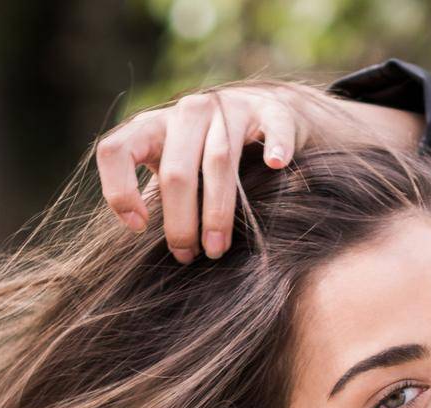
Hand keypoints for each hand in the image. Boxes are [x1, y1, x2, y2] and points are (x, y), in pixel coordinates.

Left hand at [95, 82, 422, 263]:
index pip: (121, 145)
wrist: (312, 142)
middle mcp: (195, 111)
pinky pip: (271, 121)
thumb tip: (143, 278)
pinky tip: (279, 168)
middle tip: (192, 258)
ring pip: (215, 148)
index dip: (118, 184)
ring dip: (216, 205)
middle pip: (172, 156)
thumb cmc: (253, 190)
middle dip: (178, 215)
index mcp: (167, 133)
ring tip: (222, 247)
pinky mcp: (282, 108)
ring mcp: (239, 106)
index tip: (133, 228)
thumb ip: (179, 221)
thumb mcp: (208, 205)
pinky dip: (273, 144)